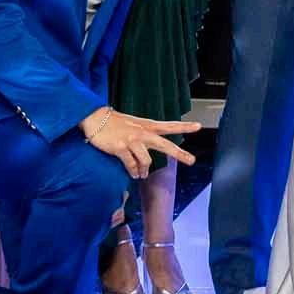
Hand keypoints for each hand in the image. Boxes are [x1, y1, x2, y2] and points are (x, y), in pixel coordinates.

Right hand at [80, 107, 200, 178]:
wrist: (95, 119)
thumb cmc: (115, 124)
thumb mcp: (134, 125)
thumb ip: (144, 137)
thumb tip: (149, 155)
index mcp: (147, 126)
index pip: (169, 126)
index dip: (184, 126)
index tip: (198, 126)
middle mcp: (142, 132)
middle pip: (165, 145)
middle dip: (179, 153)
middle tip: (192, 160)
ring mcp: (132, 140)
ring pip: (146, 160)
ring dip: (144, 170)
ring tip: (141, 175)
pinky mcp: (120, 147)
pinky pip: (131, 165)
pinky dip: (133, 171)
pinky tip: (133, 174)